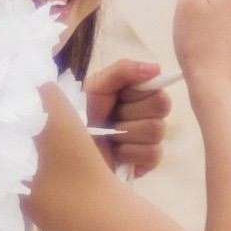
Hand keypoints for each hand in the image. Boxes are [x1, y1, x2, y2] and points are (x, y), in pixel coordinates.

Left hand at [84, 57, 170, 176]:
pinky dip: (128, 152)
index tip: (117, 98)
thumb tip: (156, 68)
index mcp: (141, 94)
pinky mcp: (149, 162)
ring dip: (124, 133)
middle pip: (161, 106)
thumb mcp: (96, 85)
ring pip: (156, 129)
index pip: (158, 87)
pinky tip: (115, 152)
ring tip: (109, 136)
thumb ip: (123, 70)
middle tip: (110, 118)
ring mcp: (152, 139)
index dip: (135, 94)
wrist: (69, 148)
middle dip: (128, 112)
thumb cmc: (82, 113)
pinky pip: (152, 153)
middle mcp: (151, 114)